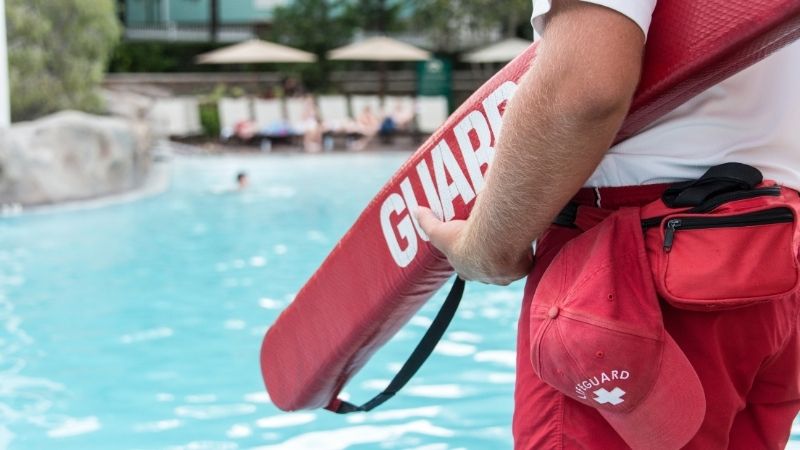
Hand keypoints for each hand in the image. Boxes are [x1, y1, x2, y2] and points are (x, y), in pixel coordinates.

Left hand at [415, 207, 532, 284]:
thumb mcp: (439, 231)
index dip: (467, 261)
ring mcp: (504, 276)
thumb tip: (415, 210)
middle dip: (490, 258)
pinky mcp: (521, 270)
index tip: (471, 248)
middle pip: (487, 270)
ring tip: (511, 238)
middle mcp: (485, 277)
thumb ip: (427, 221)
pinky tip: (526, 240)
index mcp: (467, 270)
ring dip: (509, 256)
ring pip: (508, 268)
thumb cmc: (464, 240)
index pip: (465, 269)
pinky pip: (525, 262)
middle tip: (493, 241)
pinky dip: (526, 253)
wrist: (493, 244)